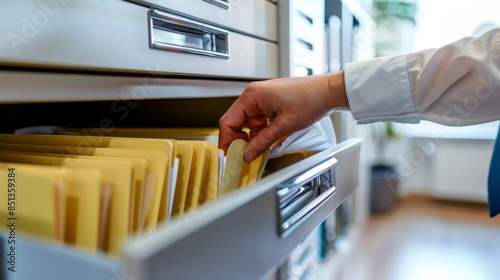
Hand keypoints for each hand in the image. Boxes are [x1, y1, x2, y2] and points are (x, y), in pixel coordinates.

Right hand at [219, 71, 348, 161]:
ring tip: (257, 152)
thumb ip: (263, 141)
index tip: (232, 156)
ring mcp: (260, 101)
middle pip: (235, 123)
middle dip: (238, 141)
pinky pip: (256, 123)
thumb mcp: (284, 125)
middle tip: (243, 157)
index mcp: (252, 96)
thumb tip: (248, 154)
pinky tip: (264, 144)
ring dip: (250, 139)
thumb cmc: (310, 98)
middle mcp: (253, 96)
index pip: (228, 121)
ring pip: (246, 125)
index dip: (227, 141)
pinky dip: (258, 134)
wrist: (327, 92)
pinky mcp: (268, 106)